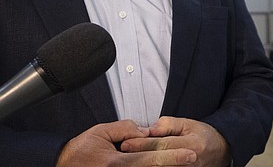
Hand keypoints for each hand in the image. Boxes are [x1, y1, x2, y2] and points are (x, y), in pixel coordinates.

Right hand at [56, 119, 196, 165]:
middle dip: (174, 164)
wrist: (61, 166)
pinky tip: (163, 164)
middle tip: (192, 158)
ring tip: (181, 162)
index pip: (151, 159)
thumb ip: (124, 129)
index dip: (173, 156)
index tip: (190, 153)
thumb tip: (145, 130)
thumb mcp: (100, 132)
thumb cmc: (79, 151)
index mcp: (116, 163)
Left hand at [121, 116, 230, 166]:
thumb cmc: (202, 136)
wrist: (221, 152)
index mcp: (192, 144)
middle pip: (158, 161)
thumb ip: (169, 125)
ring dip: (143, 164)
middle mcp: (189, 161)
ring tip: (128, 160)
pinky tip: (141, 164)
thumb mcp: (188, 124)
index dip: (142, 144)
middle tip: (122, 153)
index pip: (162, 144)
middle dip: (138, 157)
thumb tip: (151, 129)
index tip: (126, 142)